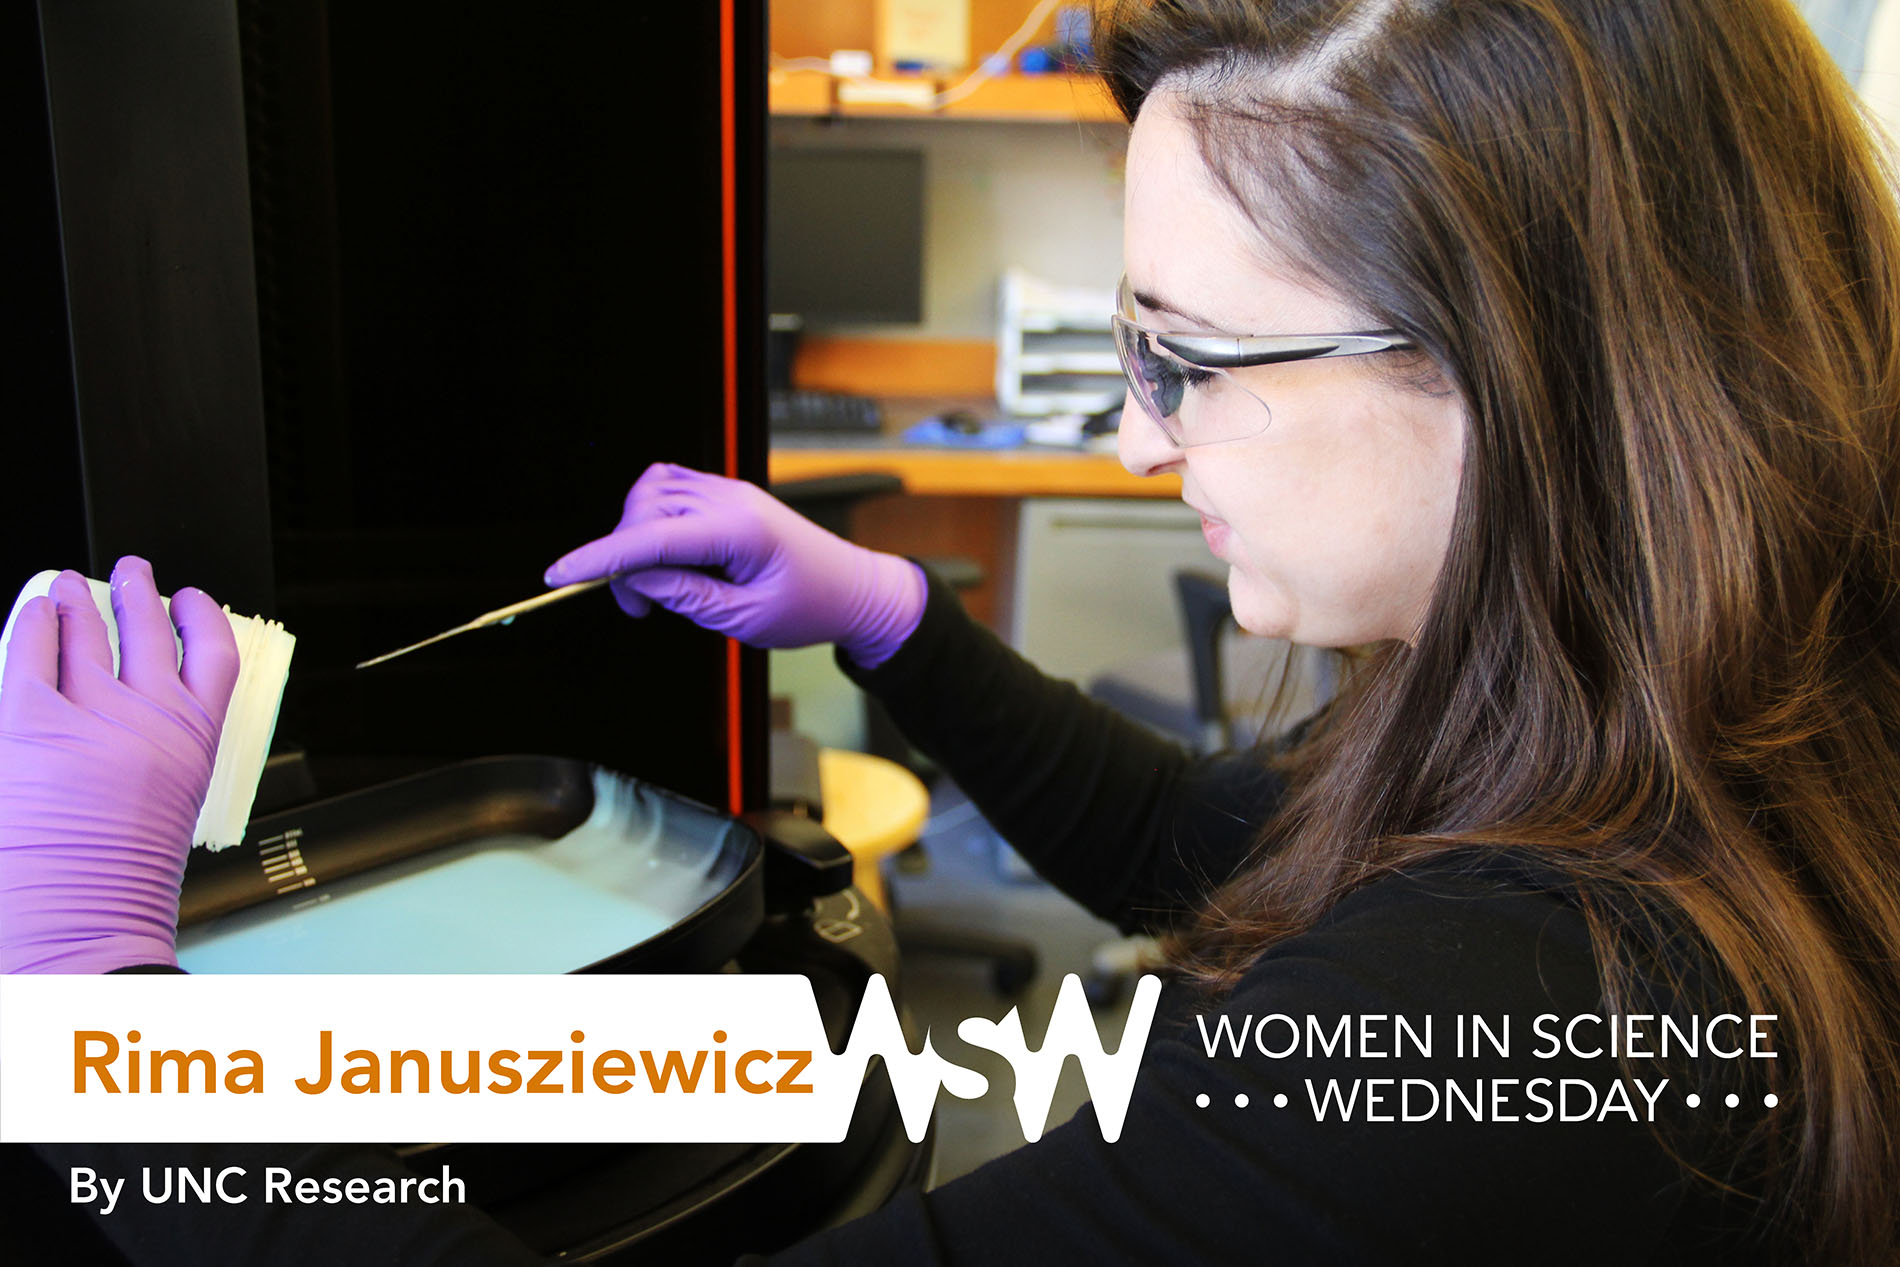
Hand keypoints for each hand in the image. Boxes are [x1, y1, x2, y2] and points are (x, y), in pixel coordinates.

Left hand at [0, 559, 239, 972]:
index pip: (213, 656)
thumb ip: (157, 760)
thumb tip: (131, 726)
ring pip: (92, 630)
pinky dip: (33, 624)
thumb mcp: (167, 812)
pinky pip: (31, 650)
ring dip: (81, 598)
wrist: (79, 924)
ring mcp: (91, 713)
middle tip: (133, 574)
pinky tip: (33, 615)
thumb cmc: (121, 886)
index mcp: (195, 743)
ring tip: (70, 586)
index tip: (192, 602)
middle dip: (140, 592)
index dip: (202, 618)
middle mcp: (151, 718)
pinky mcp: (29, 718)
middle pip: (150, 629)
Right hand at [545, 464, 925, 666]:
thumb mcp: (745, 619)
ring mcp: (729, 491)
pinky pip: (670, 489)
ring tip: (653, 584)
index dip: (599, 556)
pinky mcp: (726, 494)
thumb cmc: (812, 606)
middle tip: (640, 608)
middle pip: (645, 511)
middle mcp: (732, 499)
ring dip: (635, 534)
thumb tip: (637, 580)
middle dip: (622, 557)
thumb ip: (686, 596)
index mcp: (740, 530)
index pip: (651, 537)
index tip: (561, 574)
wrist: (855, 589)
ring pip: (651, 492)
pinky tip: (663, 554)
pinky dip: (652, 518)